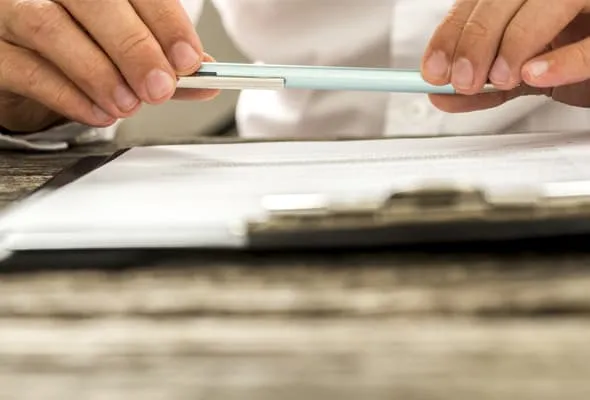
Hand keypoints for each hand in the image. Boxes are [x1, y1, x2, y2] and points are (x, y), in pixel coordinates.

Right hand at [0, 0, 218, 132]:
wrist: (23, 55)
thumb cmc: (79, 41)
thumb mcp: (126, 44)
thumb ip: (163, 58)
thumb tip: (206, 79)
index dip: (165, 21)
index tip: (188, 58)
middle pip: (93, 0)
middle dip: (134, 48)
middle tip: (160, 87)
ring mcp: (10, 9)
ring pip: (50, 29)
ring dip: (99, 73)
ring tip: (129, 105)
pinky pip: (28, 69)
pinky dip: (69, 96)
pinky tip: (99, 112)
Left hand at [421, 0, 589, 112]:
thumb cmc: (572, 60)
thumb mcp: (522, 73)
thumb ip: (486, 85)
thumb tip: (442, 95)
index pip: (480, 1)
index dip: (451, 33)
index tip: (434, 68)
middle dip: (475, 42)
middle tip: (462, 79)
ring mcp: (589, 5)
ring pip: (549, 2)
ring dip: (514, 43)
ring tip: (500, 77)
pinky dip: (562, 61)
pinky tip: (534, 73)